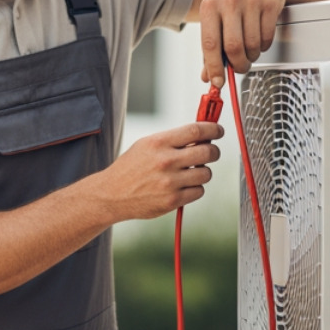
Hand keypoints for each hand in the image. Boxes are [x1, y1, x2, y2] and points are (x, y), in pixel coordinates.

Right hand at [96, 121, 223, 221]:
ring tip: (191, 172)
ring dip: (203, 172)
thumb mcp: (146, 145)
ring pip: (206, 174)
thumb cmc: (131, 168)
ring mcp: (170, 182)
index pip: (196, 130)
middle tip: (210, 152)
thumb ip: (173, 140)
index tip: (218, 130)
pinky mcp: (172, 201)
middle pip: (207, 152)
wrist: (111, 194)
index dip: (213, 129)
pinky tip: (183, 186)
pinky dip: (195, 188)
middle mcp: (165, 161)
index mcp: (158, 143)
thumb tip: (202, 135)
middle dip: (213, 151)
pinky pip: (199, 191)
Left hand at [199, 0, 287, 87]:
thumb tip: (208, 76)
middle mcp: (229, 1)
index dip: (214, 67)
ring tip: (249, 51)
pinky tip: (259, 39)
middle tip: (240, 68)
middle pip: (233, 47)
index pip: (210, 44)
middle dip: (238, 64)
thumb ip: (211, 47)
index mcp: (210, 6)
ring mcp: (251, 1)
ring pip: (252, 44)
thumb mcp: (216, 16)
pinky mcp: (270, 3)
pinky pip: (267, 37)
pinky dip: (263, 46)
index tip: (217, 82)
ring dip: (252, 56)